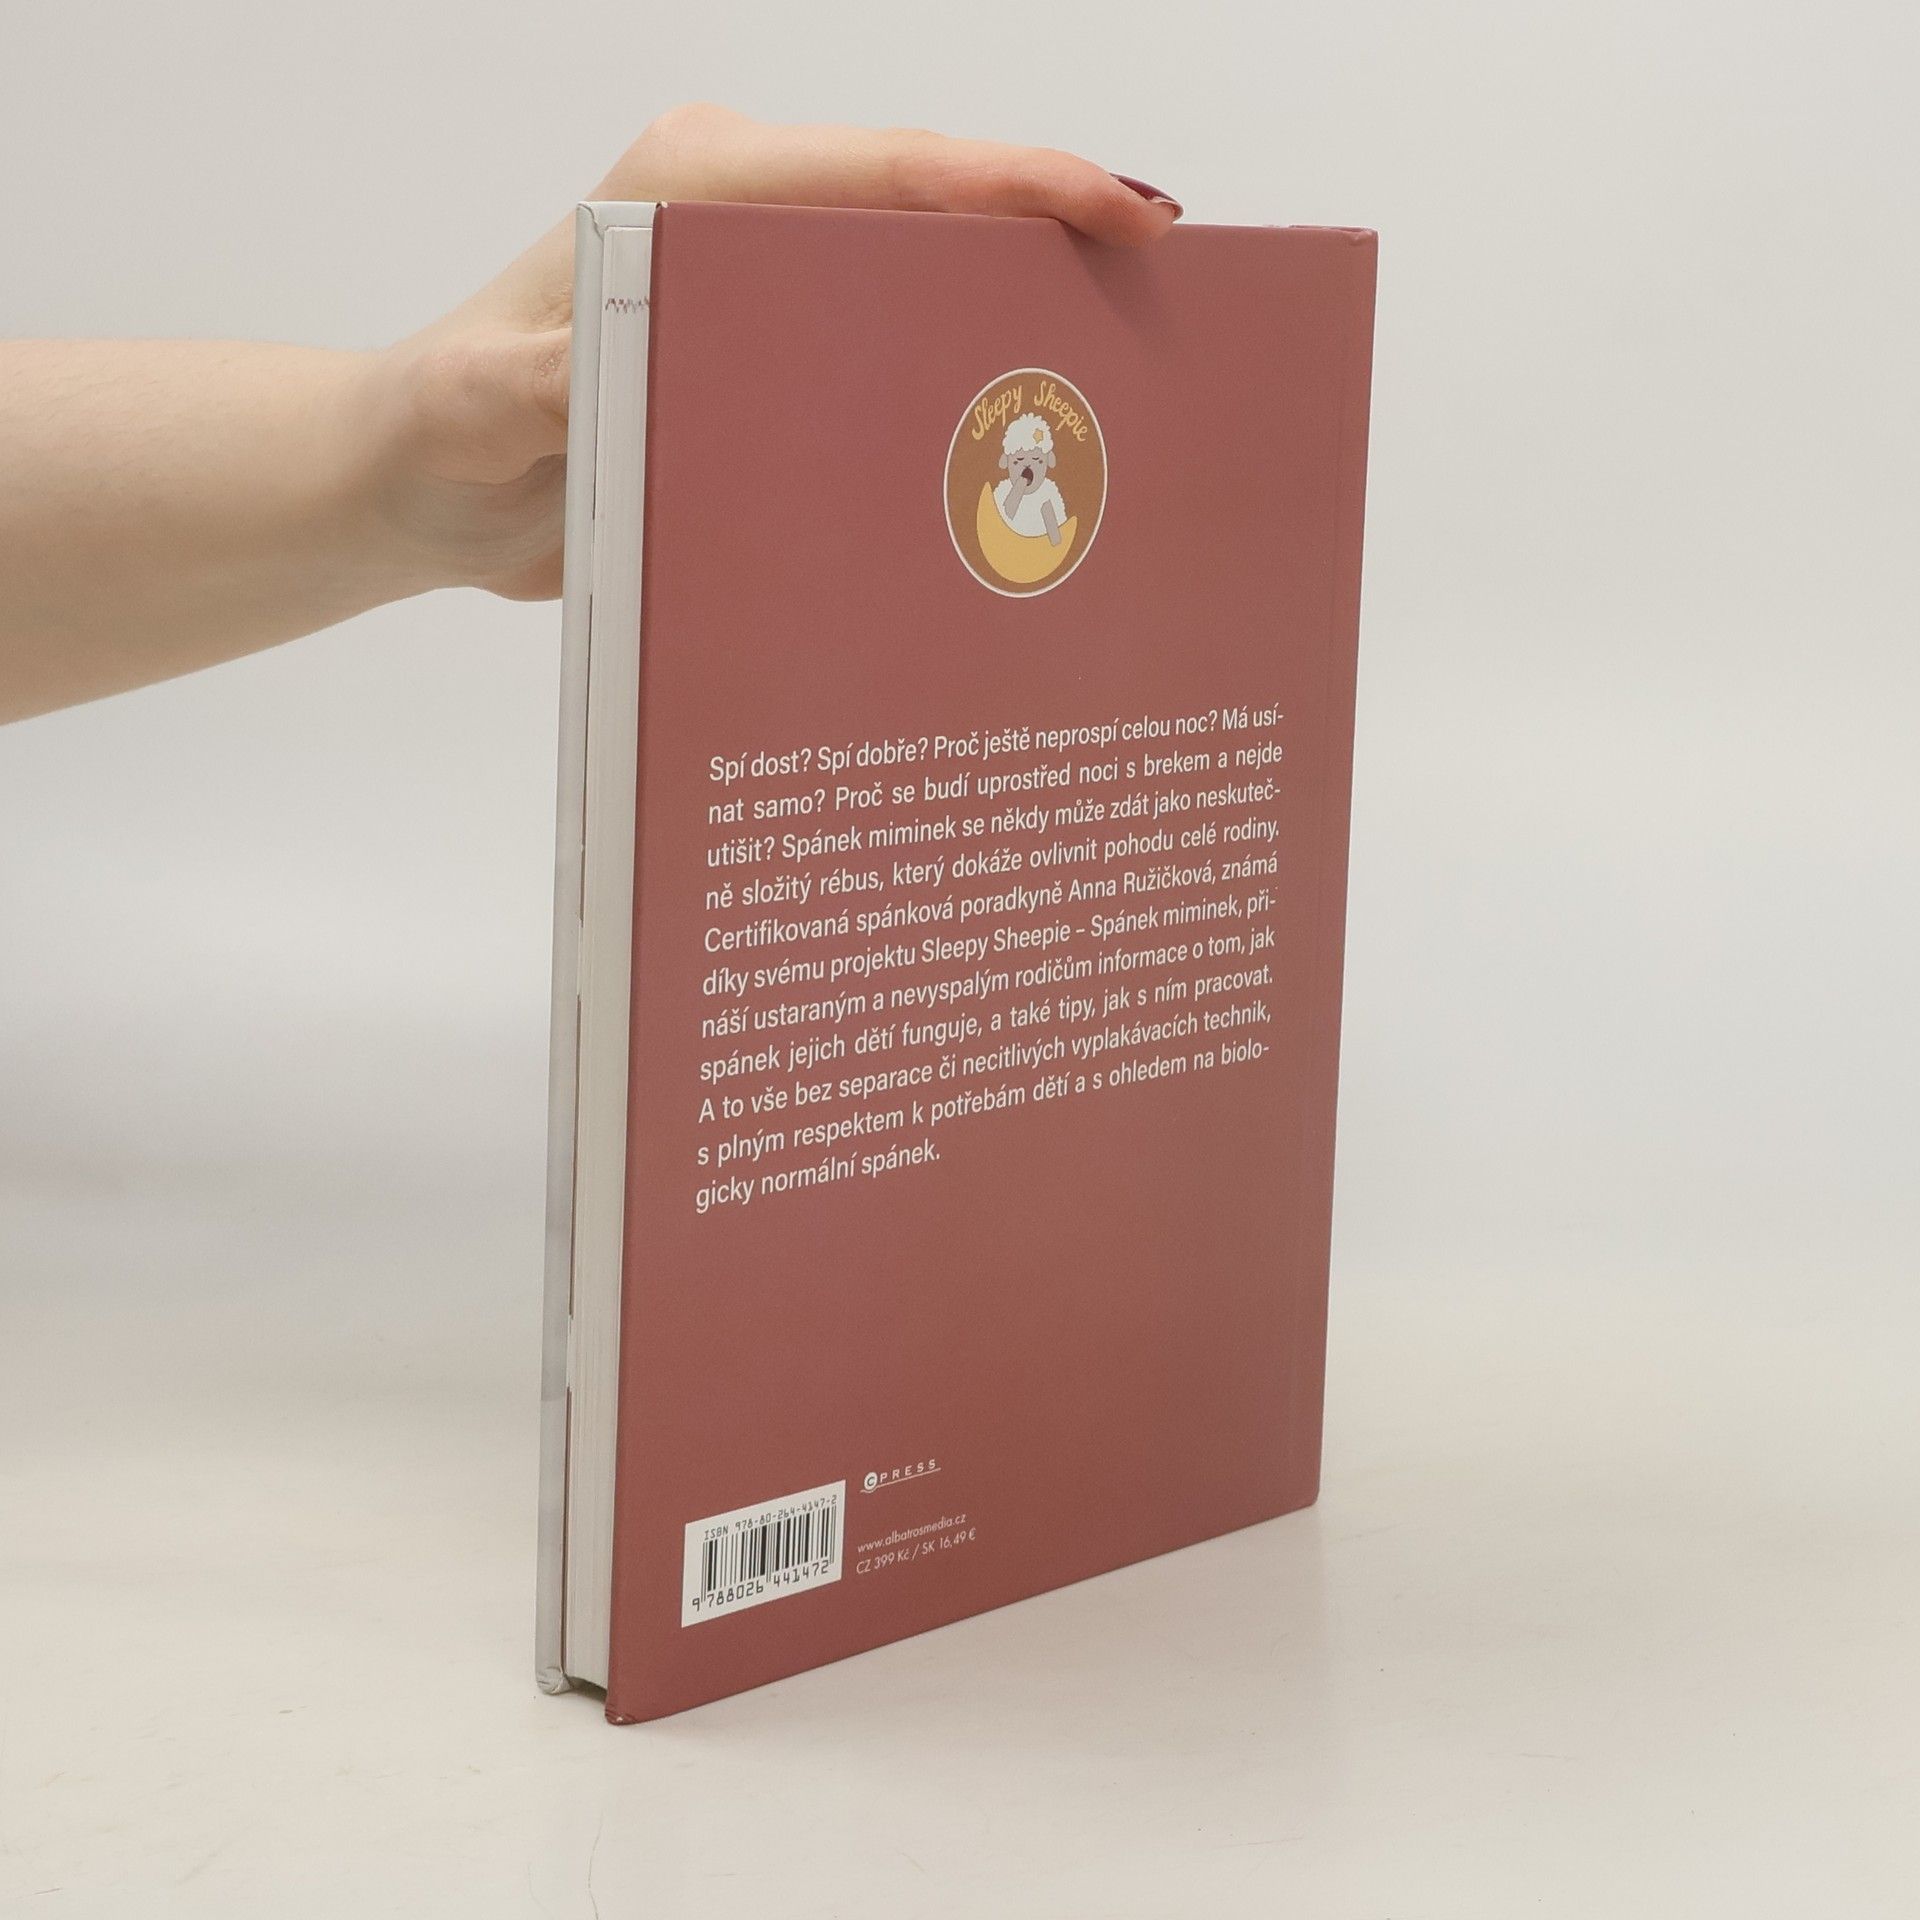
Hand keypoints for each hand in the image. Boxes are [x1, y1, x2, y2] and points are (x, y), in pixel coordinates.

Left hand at [359, 105, 1180, 601]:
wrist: (417, 484)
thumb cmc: (443, 433)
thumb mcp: (483, 408)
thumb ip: (545, 383)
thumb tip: (606, 366)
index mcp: (691, 192)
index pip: (886, 168)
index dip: (1017, 185)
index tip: (1128, 217)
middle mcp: (739, 216)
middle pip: (932, 206)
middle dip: (1052, 237)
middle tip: (1166, 303)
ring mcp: (760, 283)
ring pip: (922, 272)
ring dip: (1017, 311)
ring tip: (1123, 370)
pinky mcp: (765, 353)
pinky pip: (888, 343)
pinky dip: (959, 372)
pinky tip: (1016, 431)